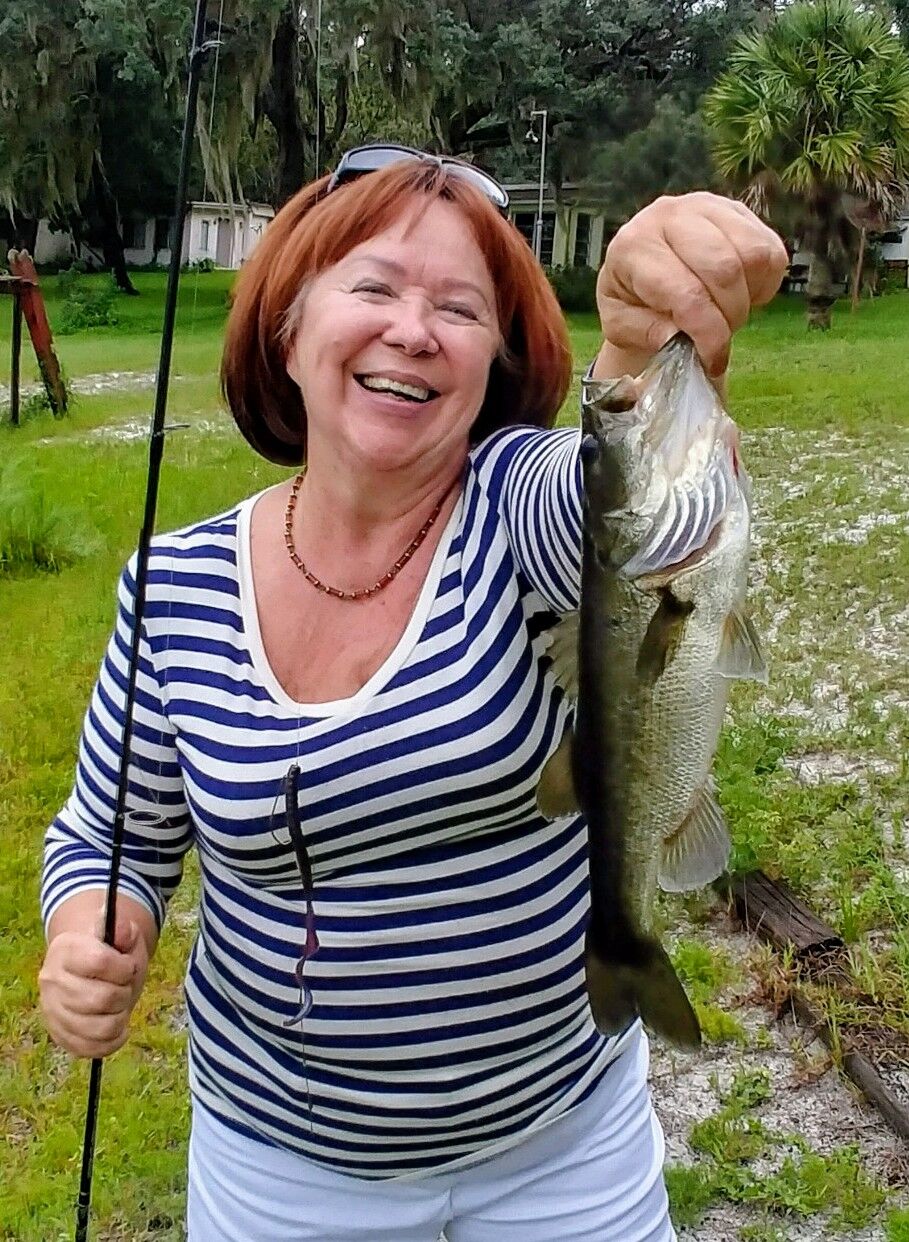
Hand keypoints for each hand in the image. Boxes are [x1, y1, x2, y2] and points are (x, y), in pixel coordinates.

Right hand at [39, 903, 149, 1057]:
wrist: (92, 972)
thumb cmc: (112, 954)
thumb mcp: (122, 938)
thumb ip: (125, 932)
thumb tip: (123, 930)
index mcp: (65, 949)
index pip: (99, 963)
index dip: (124, 968)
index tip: (128, 967)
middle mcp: (51, 980)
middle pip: (101, 999)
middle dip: (124, 994)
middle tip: (124, 987)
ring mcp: (52, 1011)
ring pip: (99, 1028)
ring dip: (120, 1018)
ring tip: (119, 1006)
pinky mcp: (59, 1036)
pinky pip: (92, 1049)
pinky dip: (113, 1040)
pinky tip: (117, 1026)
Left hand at [595, 192, 787, 378]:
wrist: (638, 269)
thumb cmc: (630, 300)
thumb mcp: (621, 325)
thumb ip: (646, 333)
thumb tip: (678, 339)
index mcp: (635, 246)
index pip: (688, 294)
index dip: (709, 335)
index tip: (713, 361)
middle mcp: (670, 215)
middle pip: (726, 269)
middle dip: (730, 316)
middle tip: (720, 338)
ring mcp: (707, 206)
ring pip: (754, 256)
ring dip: (748, 298)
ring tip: (726, 313)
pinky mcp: (736, 210)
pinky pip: (770, 250)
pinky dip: (764, 283)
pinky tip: (740, 293)